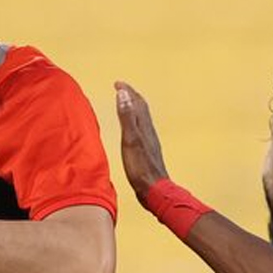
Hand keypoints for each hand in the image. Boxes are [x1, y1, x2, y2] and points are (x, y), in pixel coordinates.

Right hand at [114, 82, 169, 199]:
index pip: (137, 102)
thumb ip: (126, 117)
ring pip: (143, 118)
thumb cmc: (141, 168)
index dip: (127, 91)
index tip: (117, 83)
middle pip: (142, 108)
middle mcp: (149, 131)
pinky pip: (142, 129)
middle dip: (131, 96)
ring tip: (126, 104)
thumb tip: (123, 94)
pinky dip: (135, 122)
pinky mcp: (148, 151)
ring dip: (134, 108)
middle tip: (121, 89)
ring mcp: (150, 141)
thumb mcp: (130, 140)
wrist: (155, 189)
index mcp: (144, 127)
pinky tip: (133, 130)